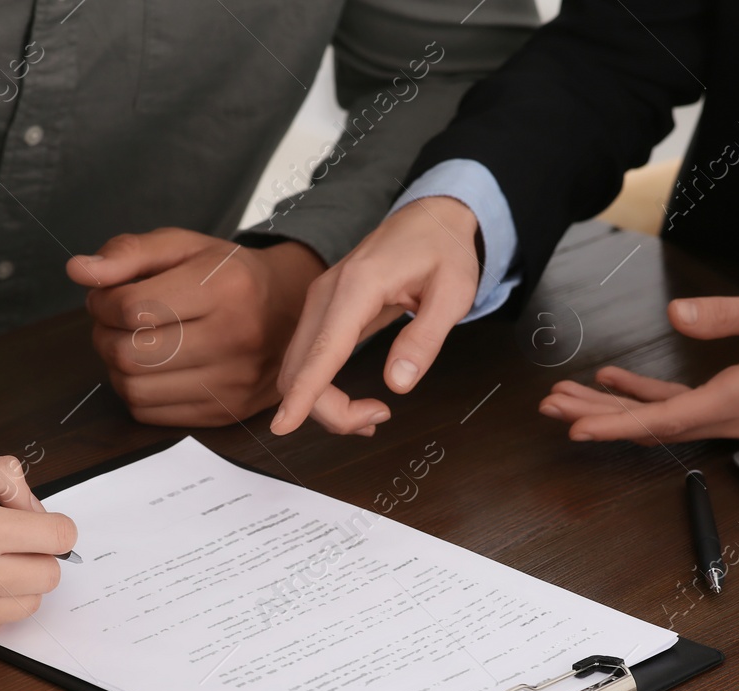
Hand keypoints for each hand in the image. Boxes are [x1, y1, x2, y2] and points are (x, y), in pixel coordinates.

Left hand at [68, 229, 325, 426]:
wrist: (291, 313)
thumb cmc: (230, 276)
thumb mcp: (184, 246)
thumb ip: (129, 252)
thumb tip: (79, 270)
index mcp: (226, 287)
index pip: (133, 308)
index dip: (102, 302)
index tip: (107, 296)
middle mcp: (235, 337)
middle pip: (129, 353)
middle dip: (104, 335)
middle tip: (115, 321)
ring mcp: (233, 382)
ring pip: (134, 388)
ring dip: (117, 366)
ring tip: (133, 343)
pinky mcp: (226, 412)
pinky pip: (150, 413)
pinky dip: (137, 391)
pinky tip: (153, 368)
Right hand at [271, 197, 480, 435]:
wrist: (431, 216)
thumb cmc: (443, 248)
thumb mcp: (454, 293)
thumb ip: (425, 338)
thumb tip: (397, 382)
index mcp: (358, 285)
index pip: (322, 350)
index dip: (303, 394)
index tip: (285, 426)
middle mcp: (328, 292)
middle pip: (299, 368)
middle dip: (328, 410)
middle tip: (378, 419)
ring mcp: (320, 300)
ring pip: (297, 368)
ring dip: (324, 403)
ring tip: (372, 415)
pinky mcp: (322, 310)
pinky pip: (307, 358)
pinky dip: (322, 388)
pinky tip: (354, 402)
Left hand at [538, 289, 738, 442]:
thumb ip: (728, 314)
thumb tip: (678, 313)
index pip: (667, 418)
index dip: (618, 424)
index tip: (579, 429)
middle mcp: (728, 416)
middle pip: (651, 425)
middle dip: (597, 418)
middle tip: (551, 409)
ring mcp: (728, 415)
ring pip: (658, 418)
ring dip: (611, 409)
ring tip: (567, 398)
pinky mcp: (730, 405)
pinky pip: (677, 407)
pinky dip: (642, 398)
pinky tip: (611, 383)